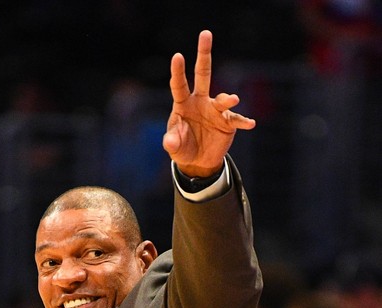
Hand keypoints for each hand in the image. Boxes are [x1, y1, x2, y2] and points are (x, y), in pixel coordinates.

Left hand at [163, 30, 255, 177]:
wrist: (198, 160)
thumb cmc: (183, 147)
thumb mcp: (175, 147)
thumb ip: (171, 142)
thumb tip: (170, 141)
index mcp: (184, 103)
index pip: (179, 85)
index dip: (178, 71)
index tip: (177, 56)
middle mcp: (200, 101)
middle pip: (203, 73)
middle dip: (204, 54)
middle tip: (206, 34)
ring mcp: (215, 110)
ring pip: (222, 99)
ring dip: (227, 99)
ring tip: (232, 99)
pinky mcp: (227, 123)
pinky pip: (236, 120)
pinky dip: (243, 121)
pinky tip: (250, 123)